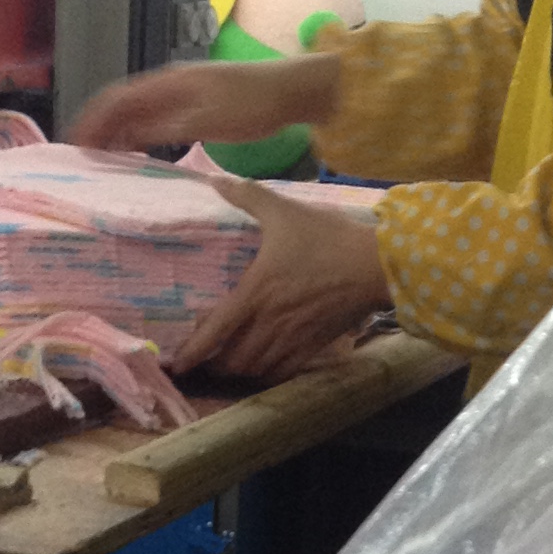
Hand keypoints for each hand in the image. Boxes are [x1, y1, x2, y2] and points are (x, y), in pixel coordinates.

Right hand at [71, 51, 343, 155]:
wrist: (290, 90)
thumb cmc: (254, 105)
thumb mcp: (207, 122)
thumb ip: (166, 128)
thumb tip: (126, 137)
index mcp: (167, 84)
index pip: (116, 100)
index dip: (92, 120)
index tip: (74, 144)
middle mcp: (168, 84)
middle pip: (121, 104)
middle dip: (97, 127)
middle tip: (80, 156)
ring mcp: (181, 92)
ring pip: (136, 111)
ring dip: (115, 131)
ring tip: (99, 156)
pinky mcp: (193, 103)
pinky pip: (154, 116)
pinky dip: (137, 132)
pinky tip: (134, 150)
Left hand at [173, 180, 391, 384]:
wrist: (375, 266)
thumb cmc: (327, 238)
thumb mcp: (284, 211)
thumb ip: (247, 196)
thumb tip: (216, 179)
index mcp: (255, 293)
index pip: (215, 331)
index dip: (193, 352)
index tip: (177, 363)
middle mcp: (270, 323)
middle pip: (233, 361)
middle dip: (215, 364)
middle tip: (206, 357)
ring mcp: (293, 339)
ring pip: (256, 370)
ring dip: (240, 371)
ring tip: (231, 363)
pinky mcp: (314, 346)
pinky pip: (283, 372)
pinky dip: (268, 374)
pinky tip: (264, 365)